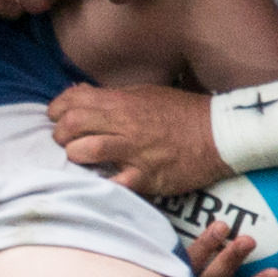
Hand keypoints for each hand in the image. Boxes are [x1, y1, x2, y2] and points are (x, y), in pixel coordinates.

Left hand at [53, 82, 226, 195]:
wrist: (220, 134)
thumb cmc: (182, 112)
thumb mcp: (146, 92)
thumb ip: (111, 95)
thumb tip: (77, 92)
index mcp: (123, 101)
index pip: (73, 100)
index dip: (56, 109)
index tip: (56, 118)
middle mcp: (125, 124)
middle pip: (73, 125)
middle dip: (59, 134)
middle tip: (64, 141)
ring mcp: (135, 151)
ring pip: (87, 152)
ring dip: (74, 156)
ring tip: (79, 160)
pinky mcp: (147, 177)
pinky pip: (117, 183)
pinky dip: (103, 184)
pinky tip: (100, 183)